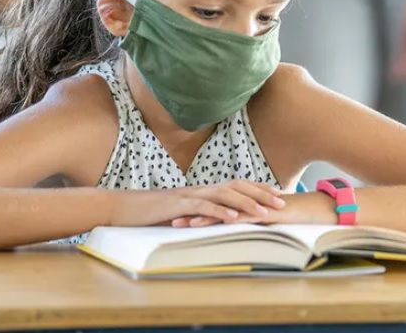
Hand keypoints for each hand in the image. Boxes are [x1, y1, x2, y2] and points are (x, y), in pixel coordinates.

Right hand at [111, 181, 285, 226]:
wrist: (123, 207)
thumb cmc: (151, 213)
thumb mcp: (180, 214)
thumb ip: (199, 215)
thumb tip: (216, 222)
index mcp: (202, 190)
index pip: (236, 185)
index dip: (258, 188)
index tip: (277, 193)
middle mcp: (200, 189)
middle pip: (237, 186)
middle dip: (261, 193)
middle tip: (282, 201)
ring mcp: (189, 195)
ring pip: (224, 194)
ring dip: (247, 202)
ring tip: (265, 211)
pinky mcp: (178, 205)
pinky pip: (203, 207)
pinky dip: (220, 211)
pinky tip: (234, 217)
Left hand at [181, 191, 336, 228]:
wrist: (312, 208)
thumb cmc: (290, 215)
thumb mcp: (265, 220)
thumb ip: (251, 221)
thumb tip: (237, 229)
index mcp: (243, 204)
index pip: (214, 206)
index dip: (195, 211)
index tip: (176, 216)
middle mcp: (244, 202)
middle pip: (212, 206)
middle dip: (190, 212)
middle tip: (168, 219)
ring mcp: (252, 206)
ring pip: (221, 211)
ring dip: (200, 217)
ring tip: (181, 224)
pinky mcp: (261, 212)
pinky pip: (239, 217)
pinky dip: (223, 221)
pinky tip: (210, 225)